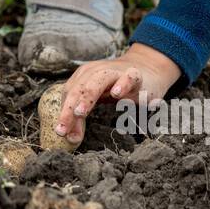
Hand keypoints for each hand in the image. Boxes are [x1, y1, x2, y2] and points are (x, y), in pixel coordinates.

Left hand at [53, 43, 181, 145]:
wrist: (147, 69)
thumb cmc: (117, 88)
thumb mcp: (96, 102)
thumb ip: (81, 118)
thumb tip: (70, 138)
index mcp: (83, 77)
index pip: (69, 95)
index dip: (64, 114)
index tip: (62, 134)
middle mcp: (96, 71)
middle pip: (78, 89)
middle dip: (68, 110)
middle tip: (63, 129)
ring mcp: (116, 72)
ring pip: (98, 81)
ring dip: (87, 96)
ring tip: (79, 112)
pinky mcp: (135, 75)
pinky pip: (128, 78)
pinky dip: (122, 84)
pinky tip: (116, 94)